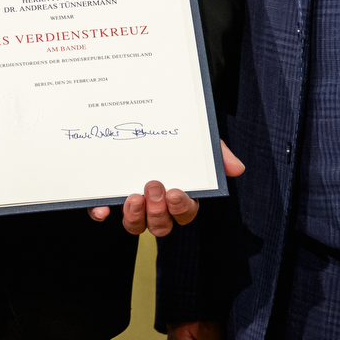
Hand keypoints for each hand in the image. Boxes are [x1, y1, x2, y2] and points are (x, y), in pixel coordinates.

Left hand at [88, 141, 245, 236]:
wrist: (142, 113)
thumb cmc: (178, 137)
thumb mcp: (198, 141)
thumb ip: (217, 154)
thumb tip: (237, 168)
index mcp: (180, 196)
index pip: (185, 213)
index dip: (181, 208)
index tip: (175, 192)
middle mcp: (157, 205)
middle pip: (161, 225)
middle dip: (158, 211)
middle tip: (152, 186)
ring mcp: (132, 203)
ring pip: (135, 226)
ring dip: (135, 218)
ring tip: (132, 197)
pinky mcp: (107, 197)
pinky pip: (103, 213)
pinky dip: (102, 213)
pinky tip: (102, 209)